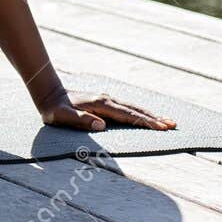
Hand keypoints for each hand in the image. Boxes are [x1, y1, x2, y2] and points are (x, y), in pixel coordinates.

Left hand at [39, 88, 175, 132]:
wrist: (49, 93)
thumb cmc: (54, 109)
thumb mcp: (62, 117)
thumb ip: (80, 121)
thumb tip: (102, 126)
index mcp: (100, 104)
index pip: (127, 115)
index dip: (144, 122)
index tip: (160, 128)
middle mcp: (107, 100)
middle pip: (135, 109)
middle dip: (154, 118)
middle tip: (173, 125)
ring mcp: (107, 100)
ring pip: (133, 107)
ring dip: (150, 115)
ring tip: (167, 121)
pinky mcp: (105, 102)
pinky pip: (127, 108)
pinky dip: (140, 113)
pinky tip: (148, 117)